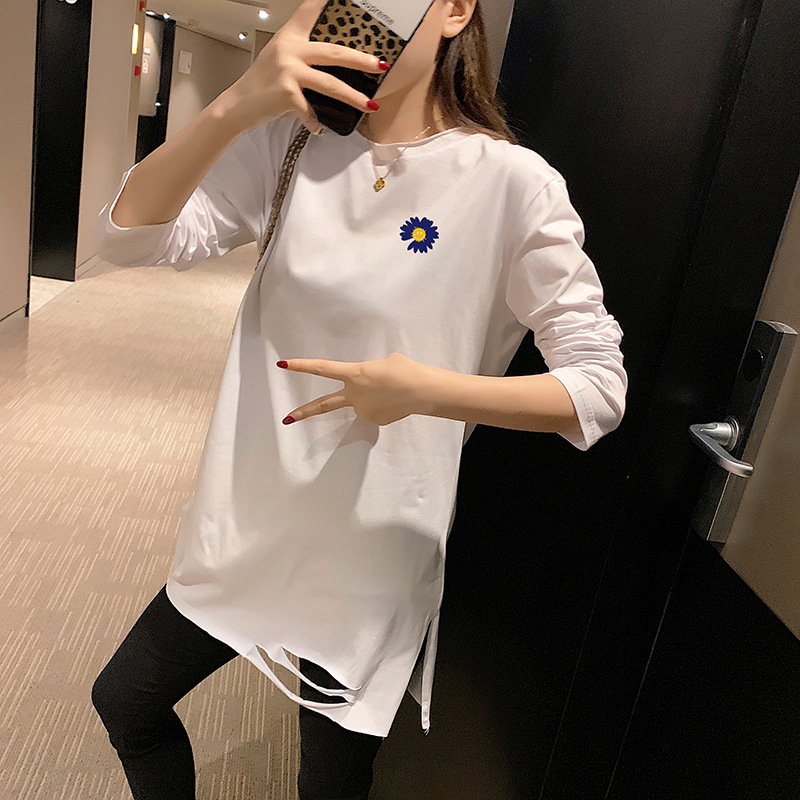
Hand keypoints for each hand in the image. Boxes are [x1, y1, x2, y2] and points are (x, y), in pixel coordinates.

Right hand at [211, 0, 387, 135]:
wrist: (237, 106)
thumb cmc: (262, 86)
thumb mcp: (280, 61)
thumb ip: (304, 58)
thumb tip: (339, 69)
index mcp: (289, 38)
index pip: (310, 11)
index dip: (325, 1)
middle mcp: (289, 50)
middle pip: (334, 52)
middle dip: (361, 60)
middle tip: (381, 65)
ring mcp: (287, 71)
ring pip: (330, 84)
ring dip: (354, 97)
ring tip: (372, 105)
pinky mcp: (286, 93)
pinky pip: (311, 111)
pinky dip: (316, 122)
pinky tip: (319, 127)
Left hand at [276, 352, 425, 426]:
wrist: (421, 391)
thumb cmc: (405, 370)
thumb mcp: (386, 362)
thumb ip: (371, 372)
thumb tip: (372, 384)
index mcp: (354, 374)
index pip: (322, 368)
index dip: (301, 365)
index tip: (283, 364)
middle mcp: (354, 394)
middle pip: (323, 405)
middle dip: (304, 412)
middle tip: (287, 419)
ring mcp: (363, 410)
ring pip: (364, 403)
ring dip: (376, 397)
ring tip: (394, 391)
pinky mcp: (375, 421)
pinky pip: (376, 410)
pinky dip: (385, 405)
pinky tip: (397, 401)